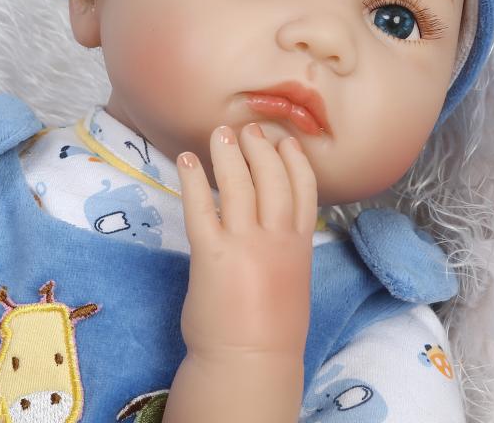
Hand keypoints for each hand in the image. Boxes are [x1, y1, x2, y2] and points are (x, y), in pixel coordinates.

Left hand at [176, 123, 317, 362]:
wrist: (250, 364)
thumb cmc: (271, 327)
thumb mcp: (294, 279)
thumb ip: (288, 245)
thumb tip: (276, 218)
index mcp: (300, 245)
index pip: (305, 189)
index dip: (295, 160)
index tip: (286, 141)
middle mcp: (277, 239)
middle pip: (273, 179)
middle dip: (261, 148)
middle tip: (249, 129)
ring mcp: (245, 245)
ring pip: (239, 185)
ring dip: (229, 154)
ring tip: (221, 134)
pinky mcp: (211, 255)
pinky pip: (201, 208)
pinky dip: (193, 180)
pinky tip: (188, 161)